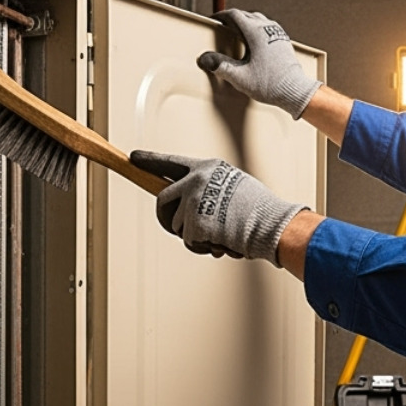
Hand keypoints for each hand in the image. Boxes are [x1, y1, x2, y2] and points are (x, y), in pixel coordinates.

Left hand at [130, 151, 307, 265]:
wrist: (271, 225)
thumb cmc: (258, 210)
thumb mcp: (231, 186)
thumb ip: (208, 189)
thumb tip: (189, 205)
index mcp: (206, 168)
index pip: (171, 163)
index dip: (150, 161)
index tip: (134, 158)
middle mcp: (196, 180)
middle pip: (163, 199)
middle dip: (166, 217)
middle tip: (181, 228)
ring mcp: (193, 201)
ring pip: (175, 225)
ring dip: (193, 235)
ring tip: (219, 233)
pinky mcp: (194, 223)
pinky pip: (188, 241)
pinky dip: (202, 246)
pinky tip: (221, 241)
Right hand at [197, 9, 321, 118]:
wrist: (294, 90)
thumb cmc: (271, 84)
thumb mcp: (240, 77)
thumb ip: (220, 66)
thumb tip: (205, 59)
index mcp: (256, 32)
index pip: (234, 15)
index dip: (221, 16)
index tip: (214, 20)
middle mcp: (268, 29)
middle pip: (246, 15)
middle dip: (232, 19)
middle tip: (222, 26)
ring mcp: (277, 33)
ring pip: (258, 19)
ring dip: (245, 22)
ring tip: (236, 32)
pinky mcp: (283, 41)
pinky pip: (267, 28)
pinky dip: (256, 29)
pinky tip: (253, 41)